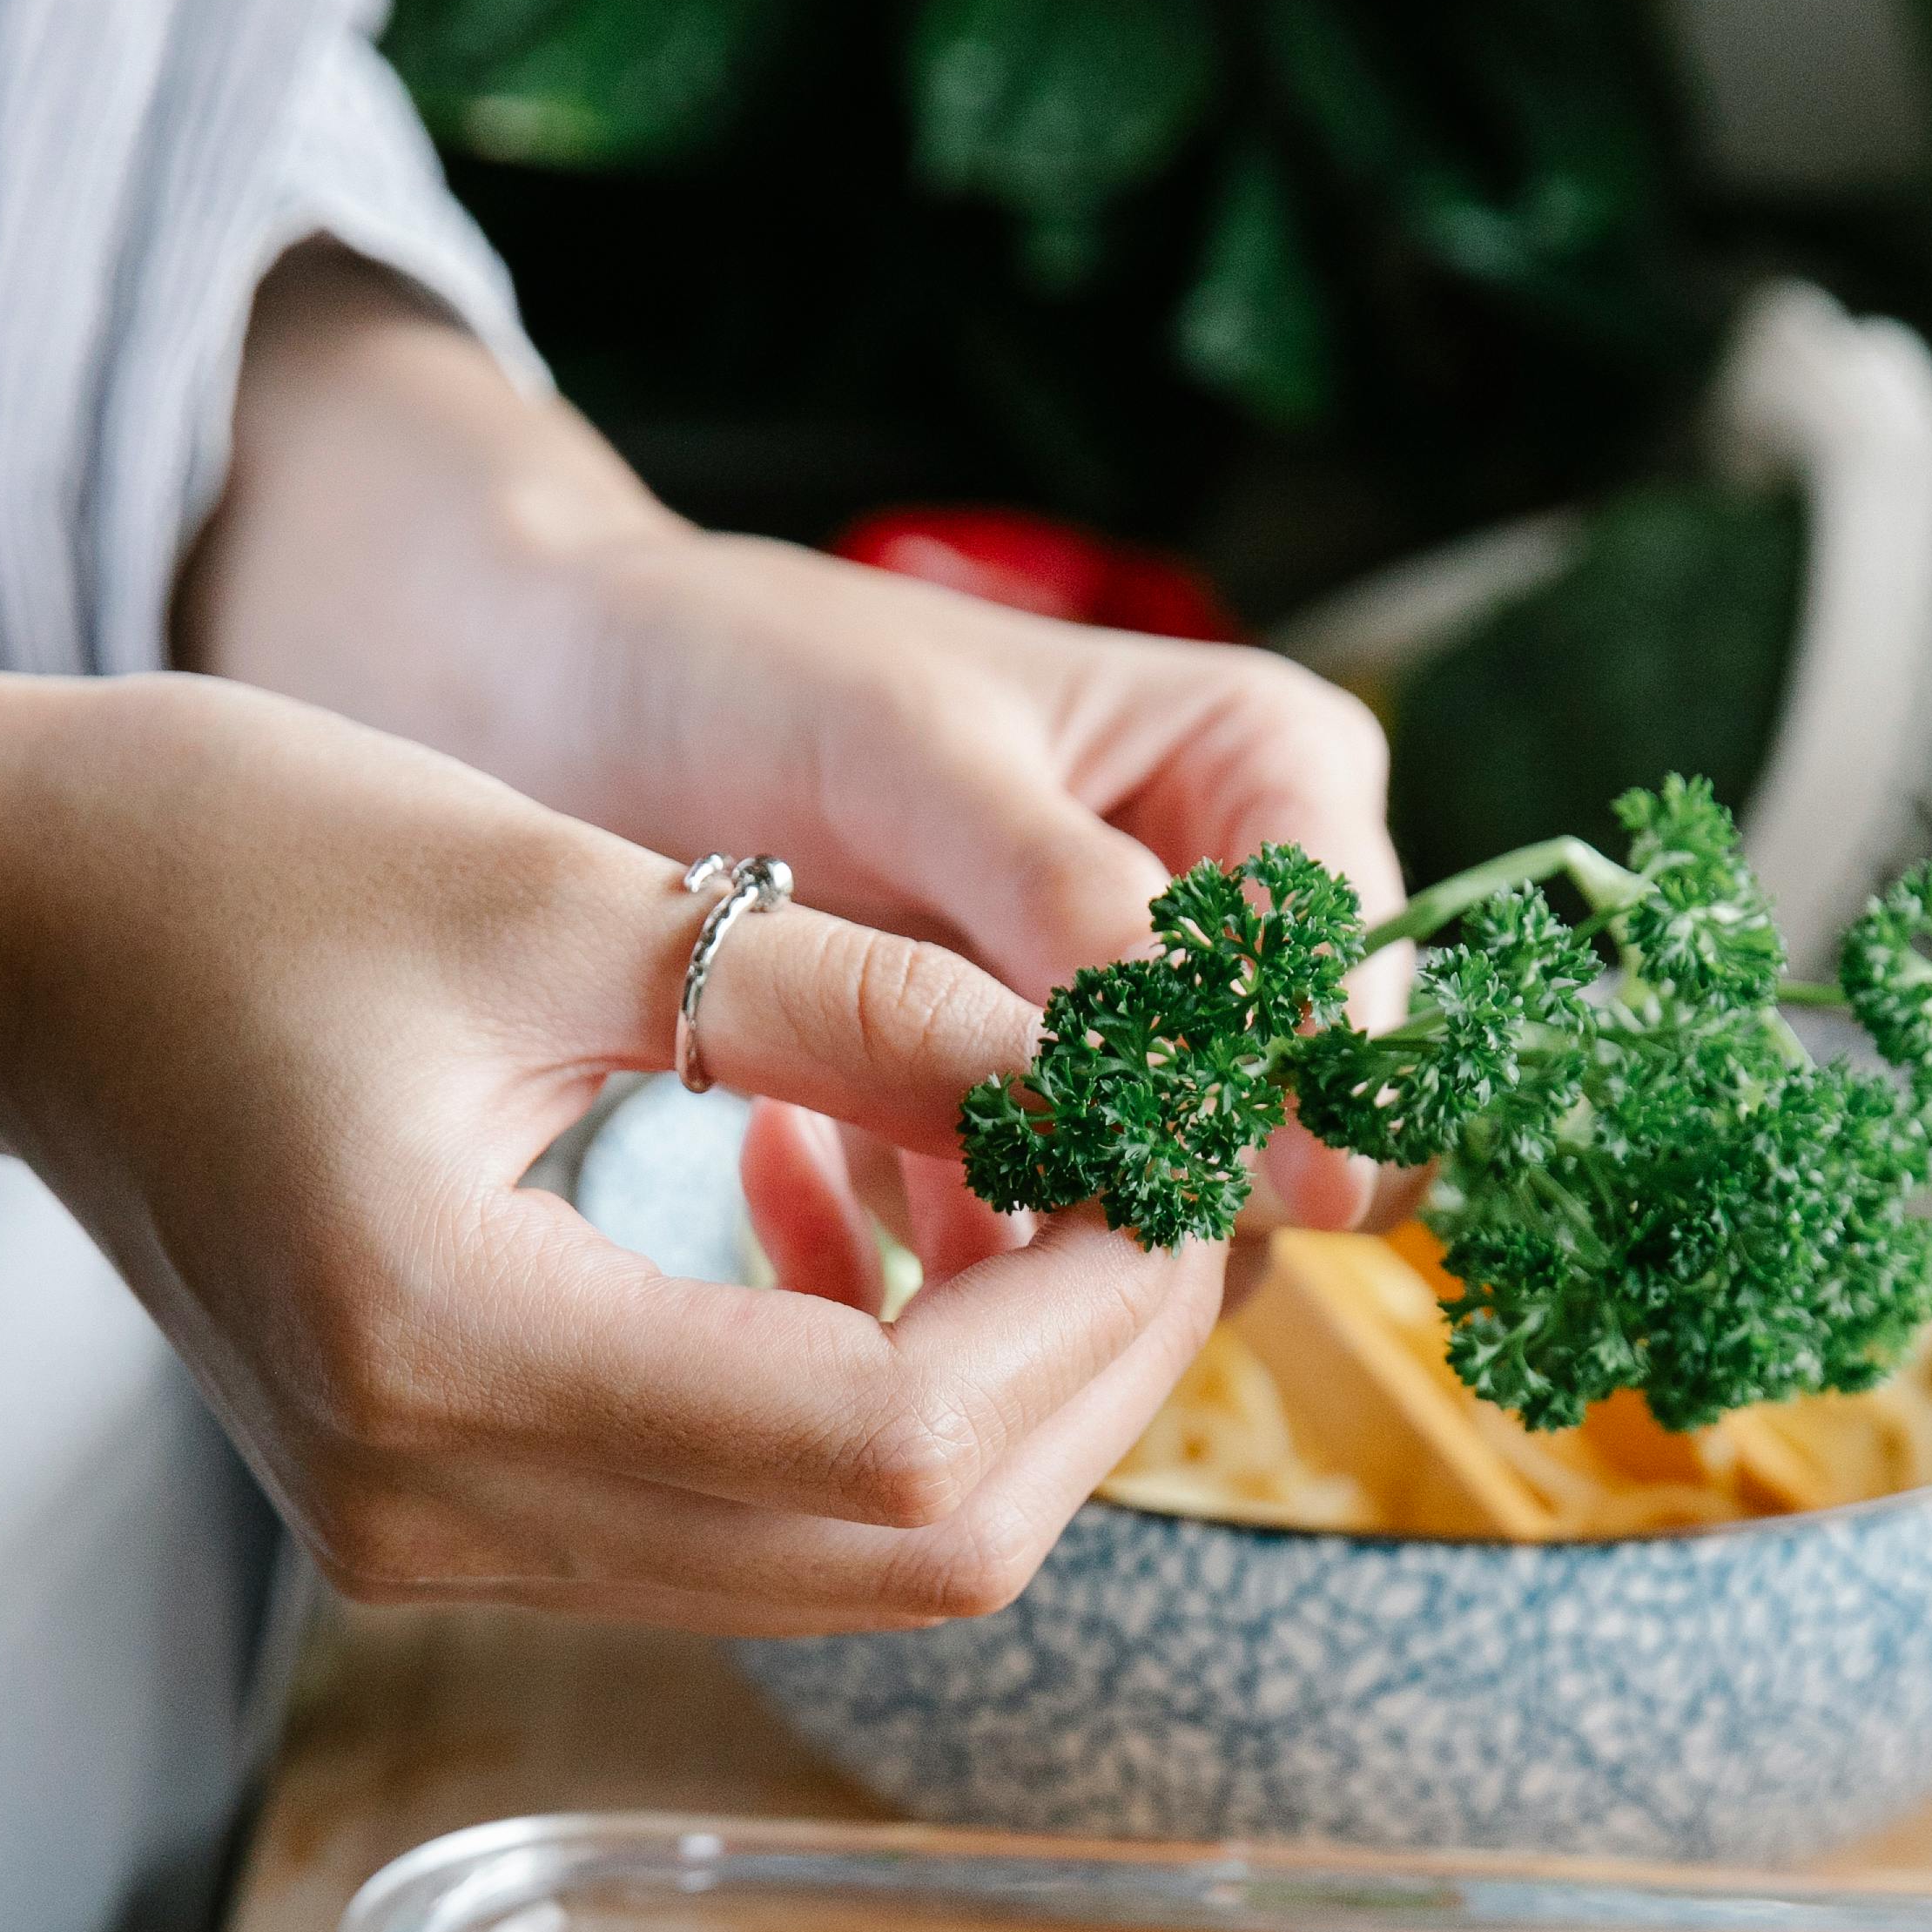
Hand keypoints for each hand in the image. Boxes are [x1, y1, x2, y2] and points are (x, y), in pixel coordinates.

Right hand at [0, 671, 1221, 1632]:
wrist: (3, 937)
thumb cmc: (235, 859)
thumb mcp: (570, 887)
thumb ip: (863, 1004)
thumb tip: (1122, 1083)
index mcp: (443, 1349)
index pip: (890, 1440)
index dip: (1088, 1318)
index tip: (1180, 1160)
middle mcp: (436, 1507)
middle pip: (902, 1555)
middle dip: (1087, 1381)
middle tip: (1167, 1190)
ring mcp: (436, 1546)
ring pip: (848, 1570)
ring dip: (1008, 1410)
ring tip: (1071, 1208)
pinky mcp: (451, 1524)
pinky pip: (747, 1533)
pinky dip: (880, 1421)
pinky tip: (914, 1260)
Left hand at [183, 252, 1406, 1249]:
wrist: (578, 700)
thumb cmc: (745, 667)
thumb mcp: (913, 752)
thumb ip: (1070, 902)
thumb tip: (1228, 1072)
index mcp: (1271, 767)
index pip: (1353, 967)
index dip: (1304, 1093)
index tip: (1206, 1186)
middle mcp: (1241, 907)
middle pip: (1298, 1115)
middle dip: (1169, 1193)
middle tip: (1014, 1233)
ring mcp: (1147, 1028)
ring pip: (1183, 1205)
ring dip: (1047, 1256)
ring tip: (876, 1227)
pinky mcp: (1040, 1119)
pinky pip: (1055, 1246)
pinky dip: (944, 1263)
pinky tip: (789, 1203)